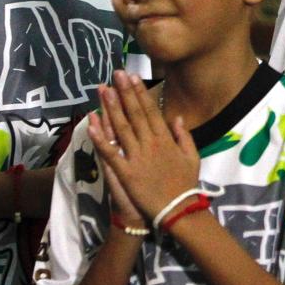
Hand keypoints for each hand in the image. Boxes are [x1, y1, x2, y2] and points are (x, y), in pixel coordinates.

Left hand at [89, 71, 199, 222]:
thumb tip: (176, 117)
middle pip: (135, 114)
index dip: (141, 93)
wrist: (176, 210)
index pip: (151, 111)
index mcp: (166, 139)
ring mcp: (137, 157)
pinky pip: (110, 152)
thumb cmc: (184, 184)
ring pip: (121, 127)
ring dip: (111, 107)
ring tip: (104, 90)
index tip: (134, 77)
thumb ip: (184, 136)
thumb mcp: (192, 157)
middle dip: (125, 92)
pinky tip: (91, 124)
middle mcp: (151, 144)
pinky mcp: (125, 172)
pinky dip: (100, 138)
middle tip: (117, 74)